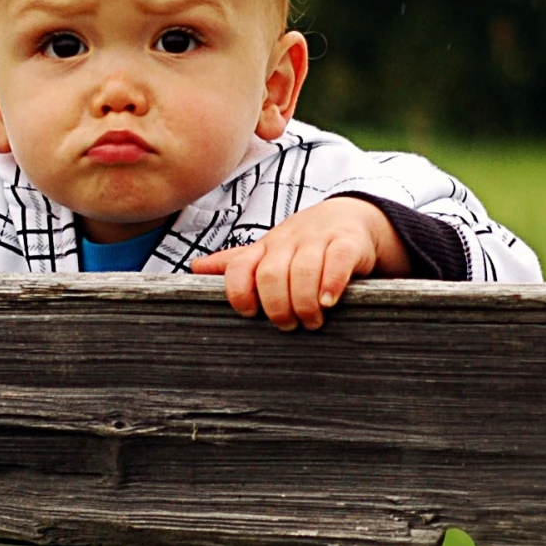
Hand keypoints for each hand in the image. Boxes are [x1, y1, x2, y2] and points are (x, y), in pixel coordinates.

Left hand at [189, 197, 410, 329]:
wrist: (351, 219)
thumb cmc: (304, 243)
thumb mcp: (269, 252)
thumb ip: (237, 263)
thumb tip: (195, 267)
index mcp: (265, 247)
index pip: (239, 267)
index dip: (238, 293)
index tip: (250, 314)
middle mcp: (288, 241)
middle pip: (271, 274)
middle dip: (277, 306)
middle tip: (288, 325)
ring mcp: (318, 239)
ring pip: (303, 270)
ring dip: (304, 302)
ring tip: (311, 321)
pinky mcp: (347, 242)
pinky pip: (337, 261)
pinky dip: (331, 284)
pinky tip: (329, 301)